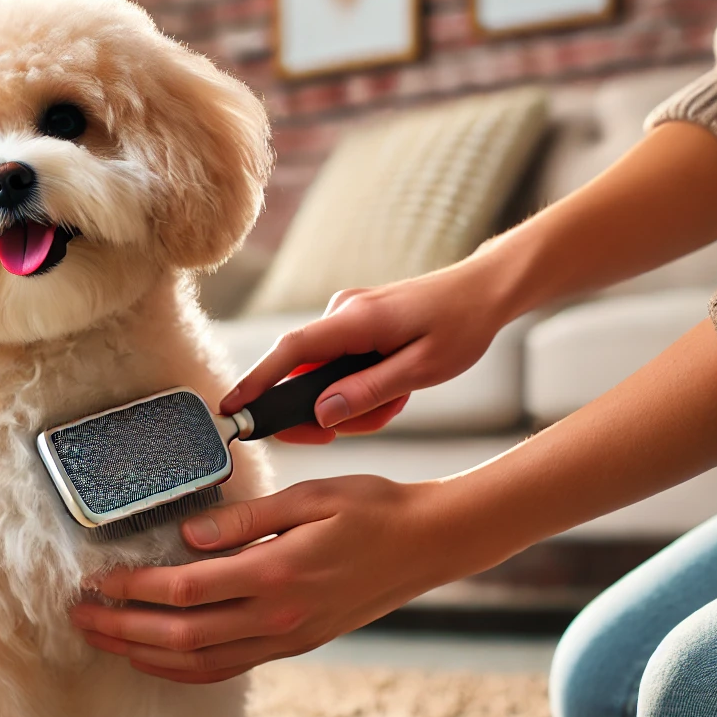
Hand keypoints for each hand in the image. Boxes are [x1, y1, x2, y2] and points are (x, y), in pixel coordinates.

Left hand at [68, 477, 500, 683]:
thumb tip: (188, 536)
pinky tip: (154, 658)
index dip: (135, 587)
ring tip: (102, 639)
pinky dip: (184, 669)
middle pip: (181, 635)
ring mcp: (288, 637)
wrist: (428, 545)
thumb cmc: (371, 507)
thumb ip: (246, 519)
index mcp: (278, 572)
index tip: (98, 578)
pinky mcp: (295, 644)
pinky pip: (228, 668)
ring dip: (143, 654)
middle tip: (77, 616)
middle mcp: (280, 615)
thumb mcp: (310, 496)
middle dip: (122, 628)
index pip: (187, 589)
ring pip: (201, 662)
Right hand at [222, 261, 511, 443]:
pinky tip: (394, 388)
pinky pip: (340, 364)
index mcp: (355, 319)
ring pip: (325, 374)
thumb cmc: (462, 324)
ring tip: (396, 403)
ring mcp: (346, 315)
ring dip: (355, 399)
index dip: (257, 381)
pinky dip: (361, 385)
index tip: (231, 408)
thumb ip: (368, 392)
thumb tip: (322, 414)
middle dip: (326, 408)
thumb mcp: (421, 369)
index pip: (291, 352)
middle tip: (362, 426)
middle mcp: (342, 312)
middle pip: (304, 371)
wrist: (484, 290)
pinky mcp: (354, 322)